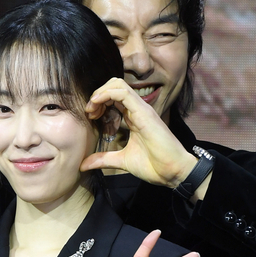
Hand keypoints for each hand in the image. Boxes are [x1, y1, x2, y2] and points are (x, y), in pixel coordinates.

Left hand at [81, 78, 198, 188]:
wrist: (172, 172)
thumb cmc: (153, 165)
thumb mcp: (122, 160)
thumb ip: (104, 159)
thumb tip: (83, 165)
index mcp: (132, 117)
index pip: (113, 97)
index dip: (98, 102)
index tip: (90, 116)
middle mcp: (136, 109)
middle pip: (114, 85)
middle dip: (97, 94)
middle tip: (89, 111)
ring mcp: (141, 109)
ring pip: (117, 84)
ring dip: (100, 93)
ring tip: (92, 108)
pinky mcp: (143, 112)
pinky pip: (123, 92)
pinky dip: (106, 94)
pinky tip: (97, 104)